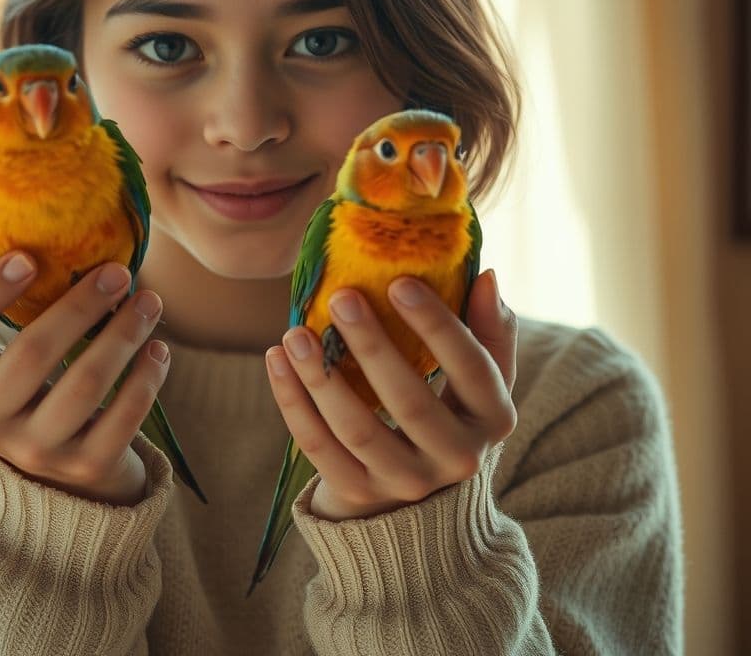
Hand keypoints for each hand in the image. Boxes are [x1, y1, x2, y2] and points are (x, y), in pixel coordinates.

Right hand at [0, 233, 168, 505]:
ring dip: (123, 335)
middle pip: (31, 355)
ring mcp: (35, 451)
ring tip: (150, 301)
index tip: (28, 256)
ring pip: (84, 385)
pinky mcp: (85, 467)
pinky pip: (123, 420)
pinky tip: (159, 348)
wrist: (56, 470)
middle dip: (79, 307)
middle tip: (118, 272)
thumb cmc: (19, 383)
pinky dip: (146, 380)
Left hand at [265, 269, 516, 520]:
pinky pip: (318, 447)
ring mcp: (407, 482)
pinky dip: (293, 403)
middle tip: (341, 298)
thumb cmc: (450, 407)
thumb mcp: (479, 376)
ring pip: (357, 430)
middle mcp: (458, 459)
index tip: (399, 282)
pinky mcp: (360, 492)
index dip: (437, 326)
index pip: (472, 369)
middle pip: (411, 403)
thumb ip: (488, 327)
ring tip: (295, 332)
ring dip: (321, 378)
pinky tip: (276, 359)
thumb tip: (485, 277)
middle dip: (372, 347)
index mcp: (493, 418)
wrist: (423, 488)